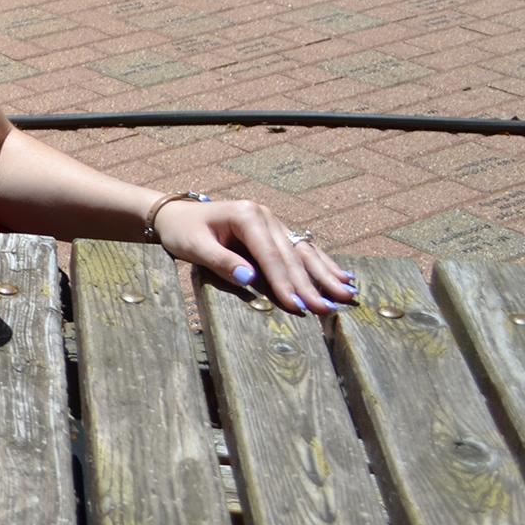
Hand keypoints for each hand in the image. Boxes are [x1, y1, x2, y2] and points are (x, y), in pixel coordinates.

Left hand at [151, 197, 357, 315]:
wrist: (177, 216)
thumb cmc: (183, 232)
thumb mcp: (194, 246)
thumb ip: (221, 261)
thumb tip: (249, 278)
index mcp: (247, 215)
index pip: (271, 254)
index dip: (285, 282)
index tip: (298, 305)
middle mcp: (266, 215)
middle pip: (292, 254)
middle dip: (311, 284)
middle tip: (328, 309)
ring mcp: (273, 222)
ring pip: (304, 251)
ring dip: (325, 274)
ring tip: (347, 294)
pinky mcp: (275, 232)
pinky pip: (302, 250)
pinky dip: (321, 265)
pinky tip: (342, 277)